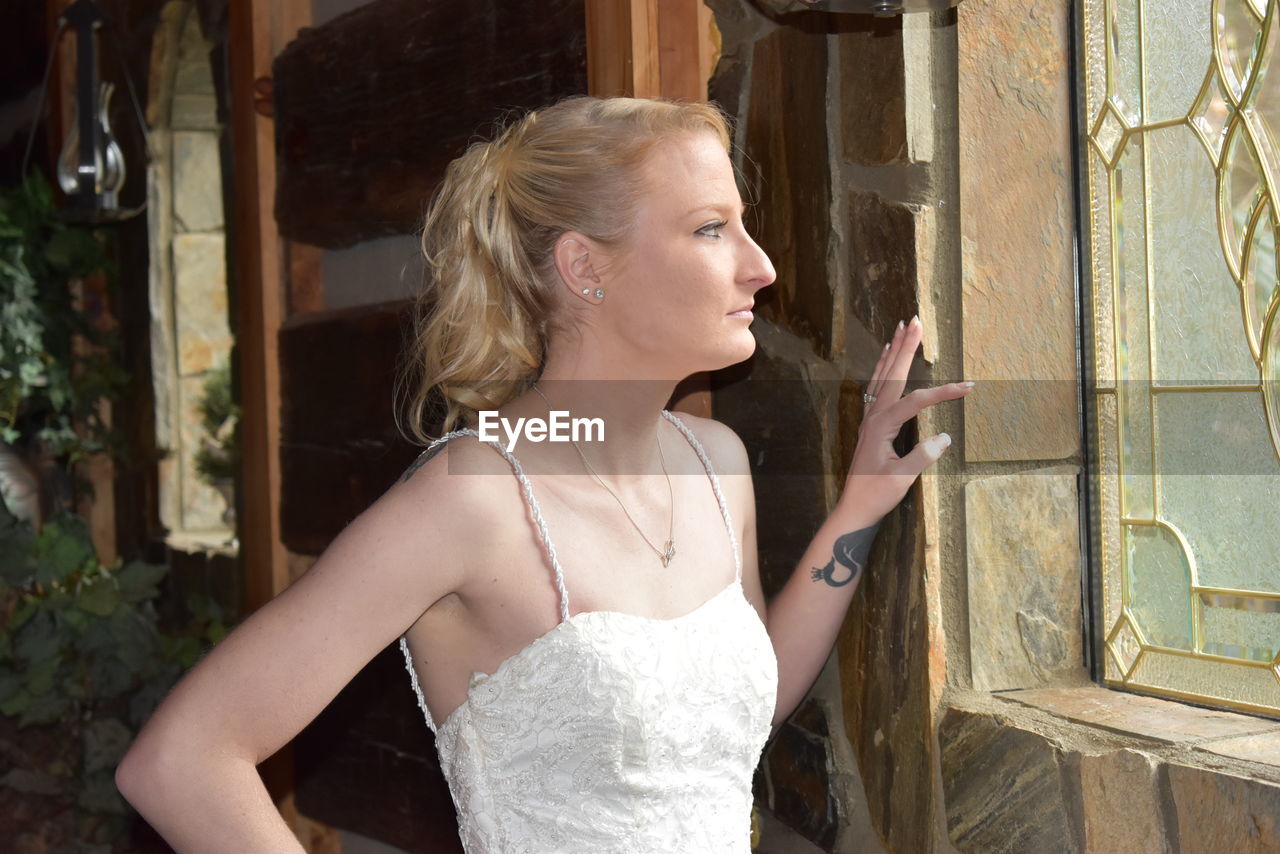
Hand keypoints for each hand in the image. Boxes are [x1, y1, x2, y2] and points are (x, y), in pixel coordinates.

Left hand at [841, 316, 971, 521]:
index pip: (917, 402)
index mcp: (882, 426)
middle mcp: (874, 416)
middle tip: (916, 320)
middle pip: (893, 375)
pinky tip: (886, 356)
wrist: (854, 508)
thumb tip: (944, 438)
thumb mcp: (901, 479)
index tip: (968, 388)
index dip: (943, 393)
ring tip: (902, 326)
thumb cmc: (876, 495)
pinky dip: (884, 367)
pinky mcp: (872, 423)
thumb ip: (922, 457)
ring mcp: (871, 418)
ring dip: (895, 351)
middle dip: (906, 347)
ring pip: (883, 376)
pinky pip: (877, 386)